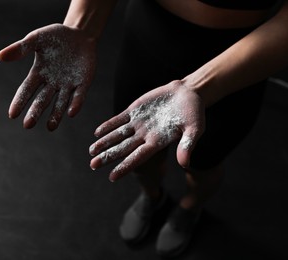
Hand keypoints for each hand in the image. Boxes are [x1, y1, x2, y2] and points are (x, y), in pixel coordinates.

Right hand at [0, 23, 95, 130]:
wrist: (79, 34)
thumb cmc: (55, 37)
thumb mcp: (37, 39)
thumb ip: (21, 48)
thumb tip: (0, 56)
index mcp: (38, 74)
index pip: (26, 90)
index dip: (20, 102)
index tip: (12, 115)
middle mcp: (52, 83)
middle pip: (42, 100)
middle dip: (35, 112)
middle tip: (28, 125)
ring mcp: (68, 85)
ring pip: (61, 103)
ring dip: (56, 115)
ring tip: (51, 127)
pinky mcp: (83, 83)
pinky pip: (79, 95)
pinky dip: (75, 104)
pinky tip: (71, 113)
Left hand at [89, 80, 205, 181]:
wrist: (189, 94)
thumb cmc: (195, 113)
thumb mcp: (195, 129)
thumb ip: (188, 145)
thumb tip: (184, 164)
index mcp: (158, 142)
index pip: (138, 157)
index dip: (125, 167)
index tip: (112, 177)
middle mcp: (146, 135)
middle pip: (123, 148)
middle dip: (108, 156)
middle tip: (92, 165)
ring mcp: (139, 123)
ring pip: (118, 135)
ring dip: (105, 142)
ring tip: (91, 151)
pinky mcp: (136, 110)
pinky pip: (120, 119)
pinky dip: (109, 125)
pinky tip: (97, 132)